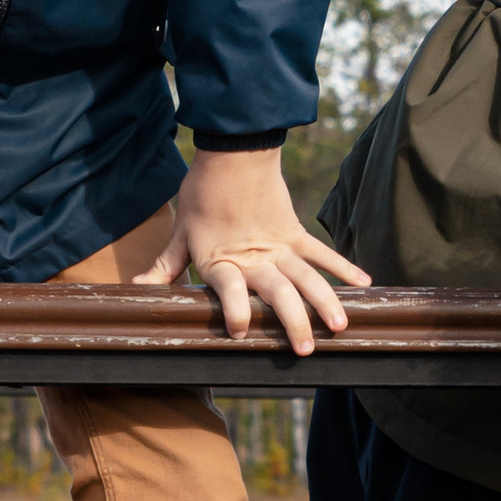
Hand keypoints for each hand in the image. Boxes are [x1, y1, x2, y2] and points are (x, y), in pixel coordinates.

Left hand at [134, 147, 367, 352]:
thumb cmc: (202, 193)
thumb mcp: (180, 232)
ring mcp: (279, 245)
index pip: (230, 289)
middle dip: (294, 321)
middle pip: (278, 291)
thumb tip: (136, 290)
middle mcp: (255, 256)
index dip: (235, 310)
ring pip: (307, 276)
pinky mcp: (295, 231)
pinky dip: (343, 267)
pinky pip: (321, 252)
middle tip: (306, 349)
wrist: (233, 151)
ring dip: (324, 301)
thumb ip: (165, 267)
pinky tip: (364, 285)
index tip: (241, 333)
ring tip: (340, 327)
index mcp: (223, 258)